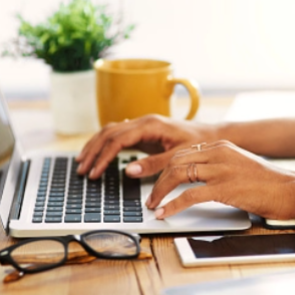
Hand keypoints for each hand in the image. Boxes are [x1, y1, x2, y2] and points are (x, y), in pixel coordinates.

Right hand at [76, 115, 218, 178]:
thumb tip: (129, 170)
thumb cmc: (198, 144)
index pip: (117, 139)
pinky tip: (98, 153)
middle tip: (82, 169)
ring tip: (83, 162)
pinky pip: (119, 134)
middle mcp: (143, 121)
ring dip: (95, 146)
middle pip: (108, 133)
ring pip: (110, 131)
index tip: (95, 173)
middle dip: (93, 151)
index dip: (103, 157)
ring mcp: (143, 125)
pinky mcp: (144, 131)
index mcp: (150, 125)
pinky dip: (105, 144)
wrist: (212, 135)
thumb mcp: (178, 156)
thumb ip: (154, 164)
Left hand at [146, 140, 294, 219]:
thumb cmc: (268, 182)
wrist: (291, 189)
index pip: (183, 153)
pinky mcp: (225, 187)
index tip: (156, 181)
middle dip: (158, 180)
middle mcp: (218, 153)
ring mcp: (221, 169)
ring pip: (178, 175)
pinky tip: (165, 213)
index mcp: (221, 146)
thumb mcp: (239, 165)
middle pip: (175, 161)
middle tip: (150, 196)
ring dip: (160, 191)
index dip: (164, 168)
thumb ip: (219, 166)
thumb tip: (196, 180)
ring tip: (153, 205)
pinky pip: (189, 195)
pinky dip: (172, 205)